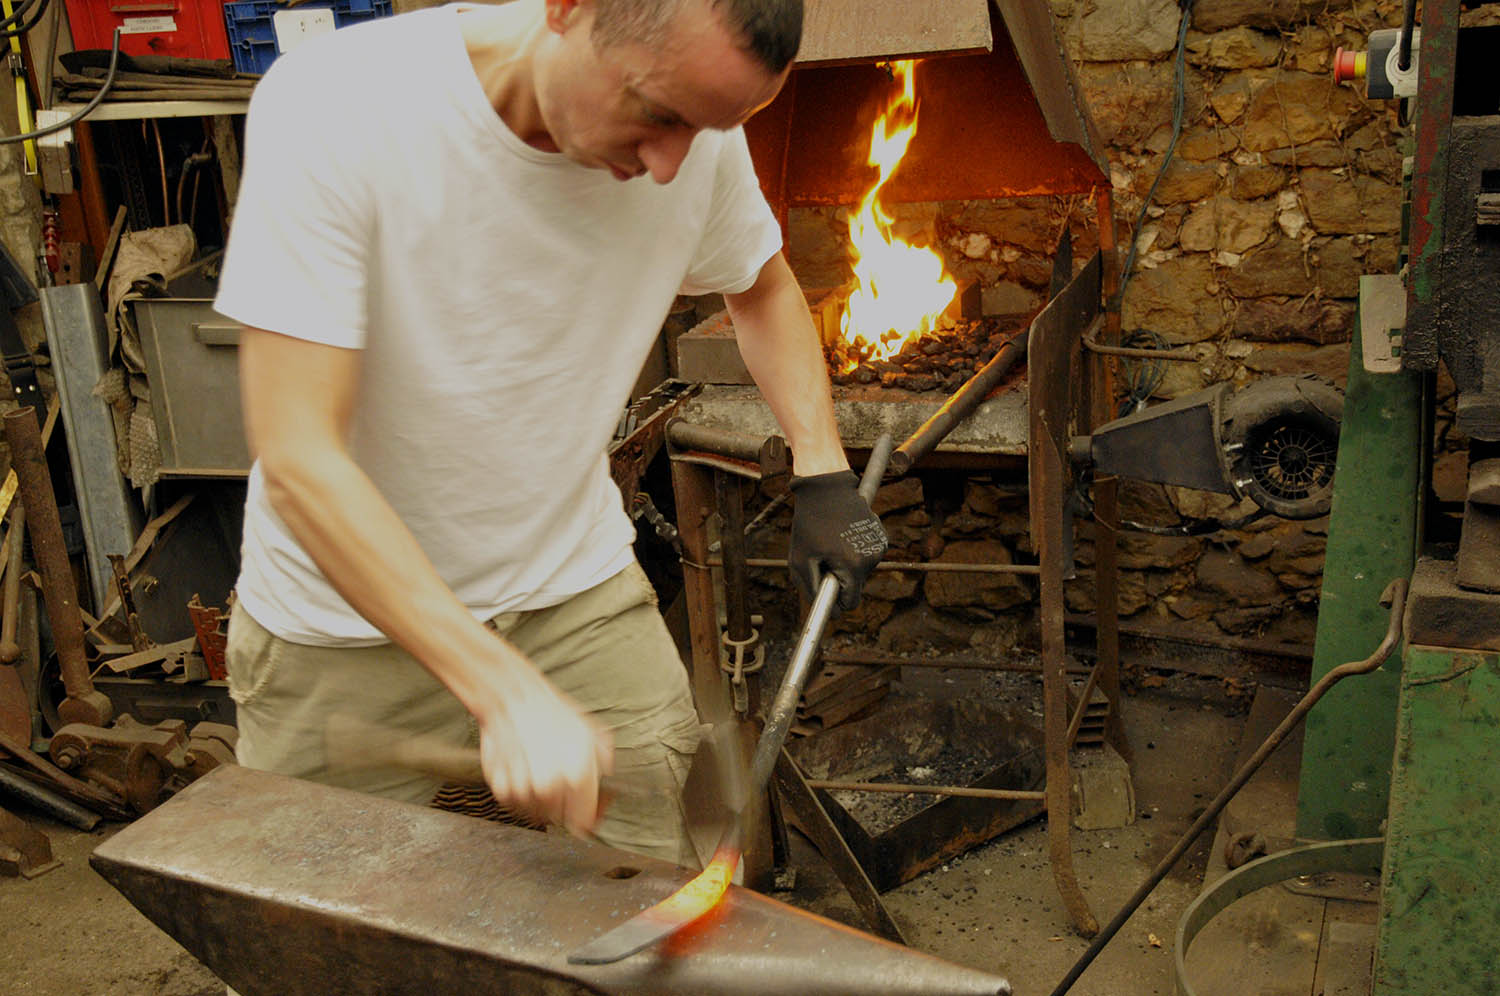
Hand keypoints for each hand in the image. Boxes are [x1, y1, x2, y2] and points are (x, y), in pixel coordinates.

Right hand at [474, 664, 613, 835]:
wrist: (513, 699)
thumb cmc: (552, 713)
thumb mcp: (593, 732)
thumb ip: (606, 764)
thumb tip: (610, 784)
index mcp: (577, 776)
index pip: (584, 823)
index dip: (586, 818)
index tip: (585, 812)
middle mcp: (549, 787)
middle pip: (560, 818)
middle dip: (564, 805)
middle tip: (560, 780)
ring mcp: (523, 789)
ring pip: (537, 813)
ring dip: (540, 800)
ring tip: (540, 771)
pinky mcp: (501, 788)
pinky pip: (516, 804)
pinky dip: (520, 794)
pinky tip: (524, 772)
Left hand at [787, 470, 887, 611]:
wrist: (826, 486)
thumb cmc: (810, 523)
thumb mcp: (800, 560)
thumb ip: (812, 589)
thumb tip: (830, 612)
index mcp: (853, 566)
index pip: (851, 602)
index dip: (837, 602)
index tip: (825, 593)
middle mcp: (872, 557)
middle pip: (856, 585)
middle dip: (840, 578)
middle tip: (823, 557)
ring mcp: (879, 544)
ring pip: (861, 569)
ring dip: (847, 563)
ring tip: (832, 542)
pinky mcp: (881, 534)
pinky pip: (866, 554)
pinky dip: (855, 549)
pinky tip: (842, 533)